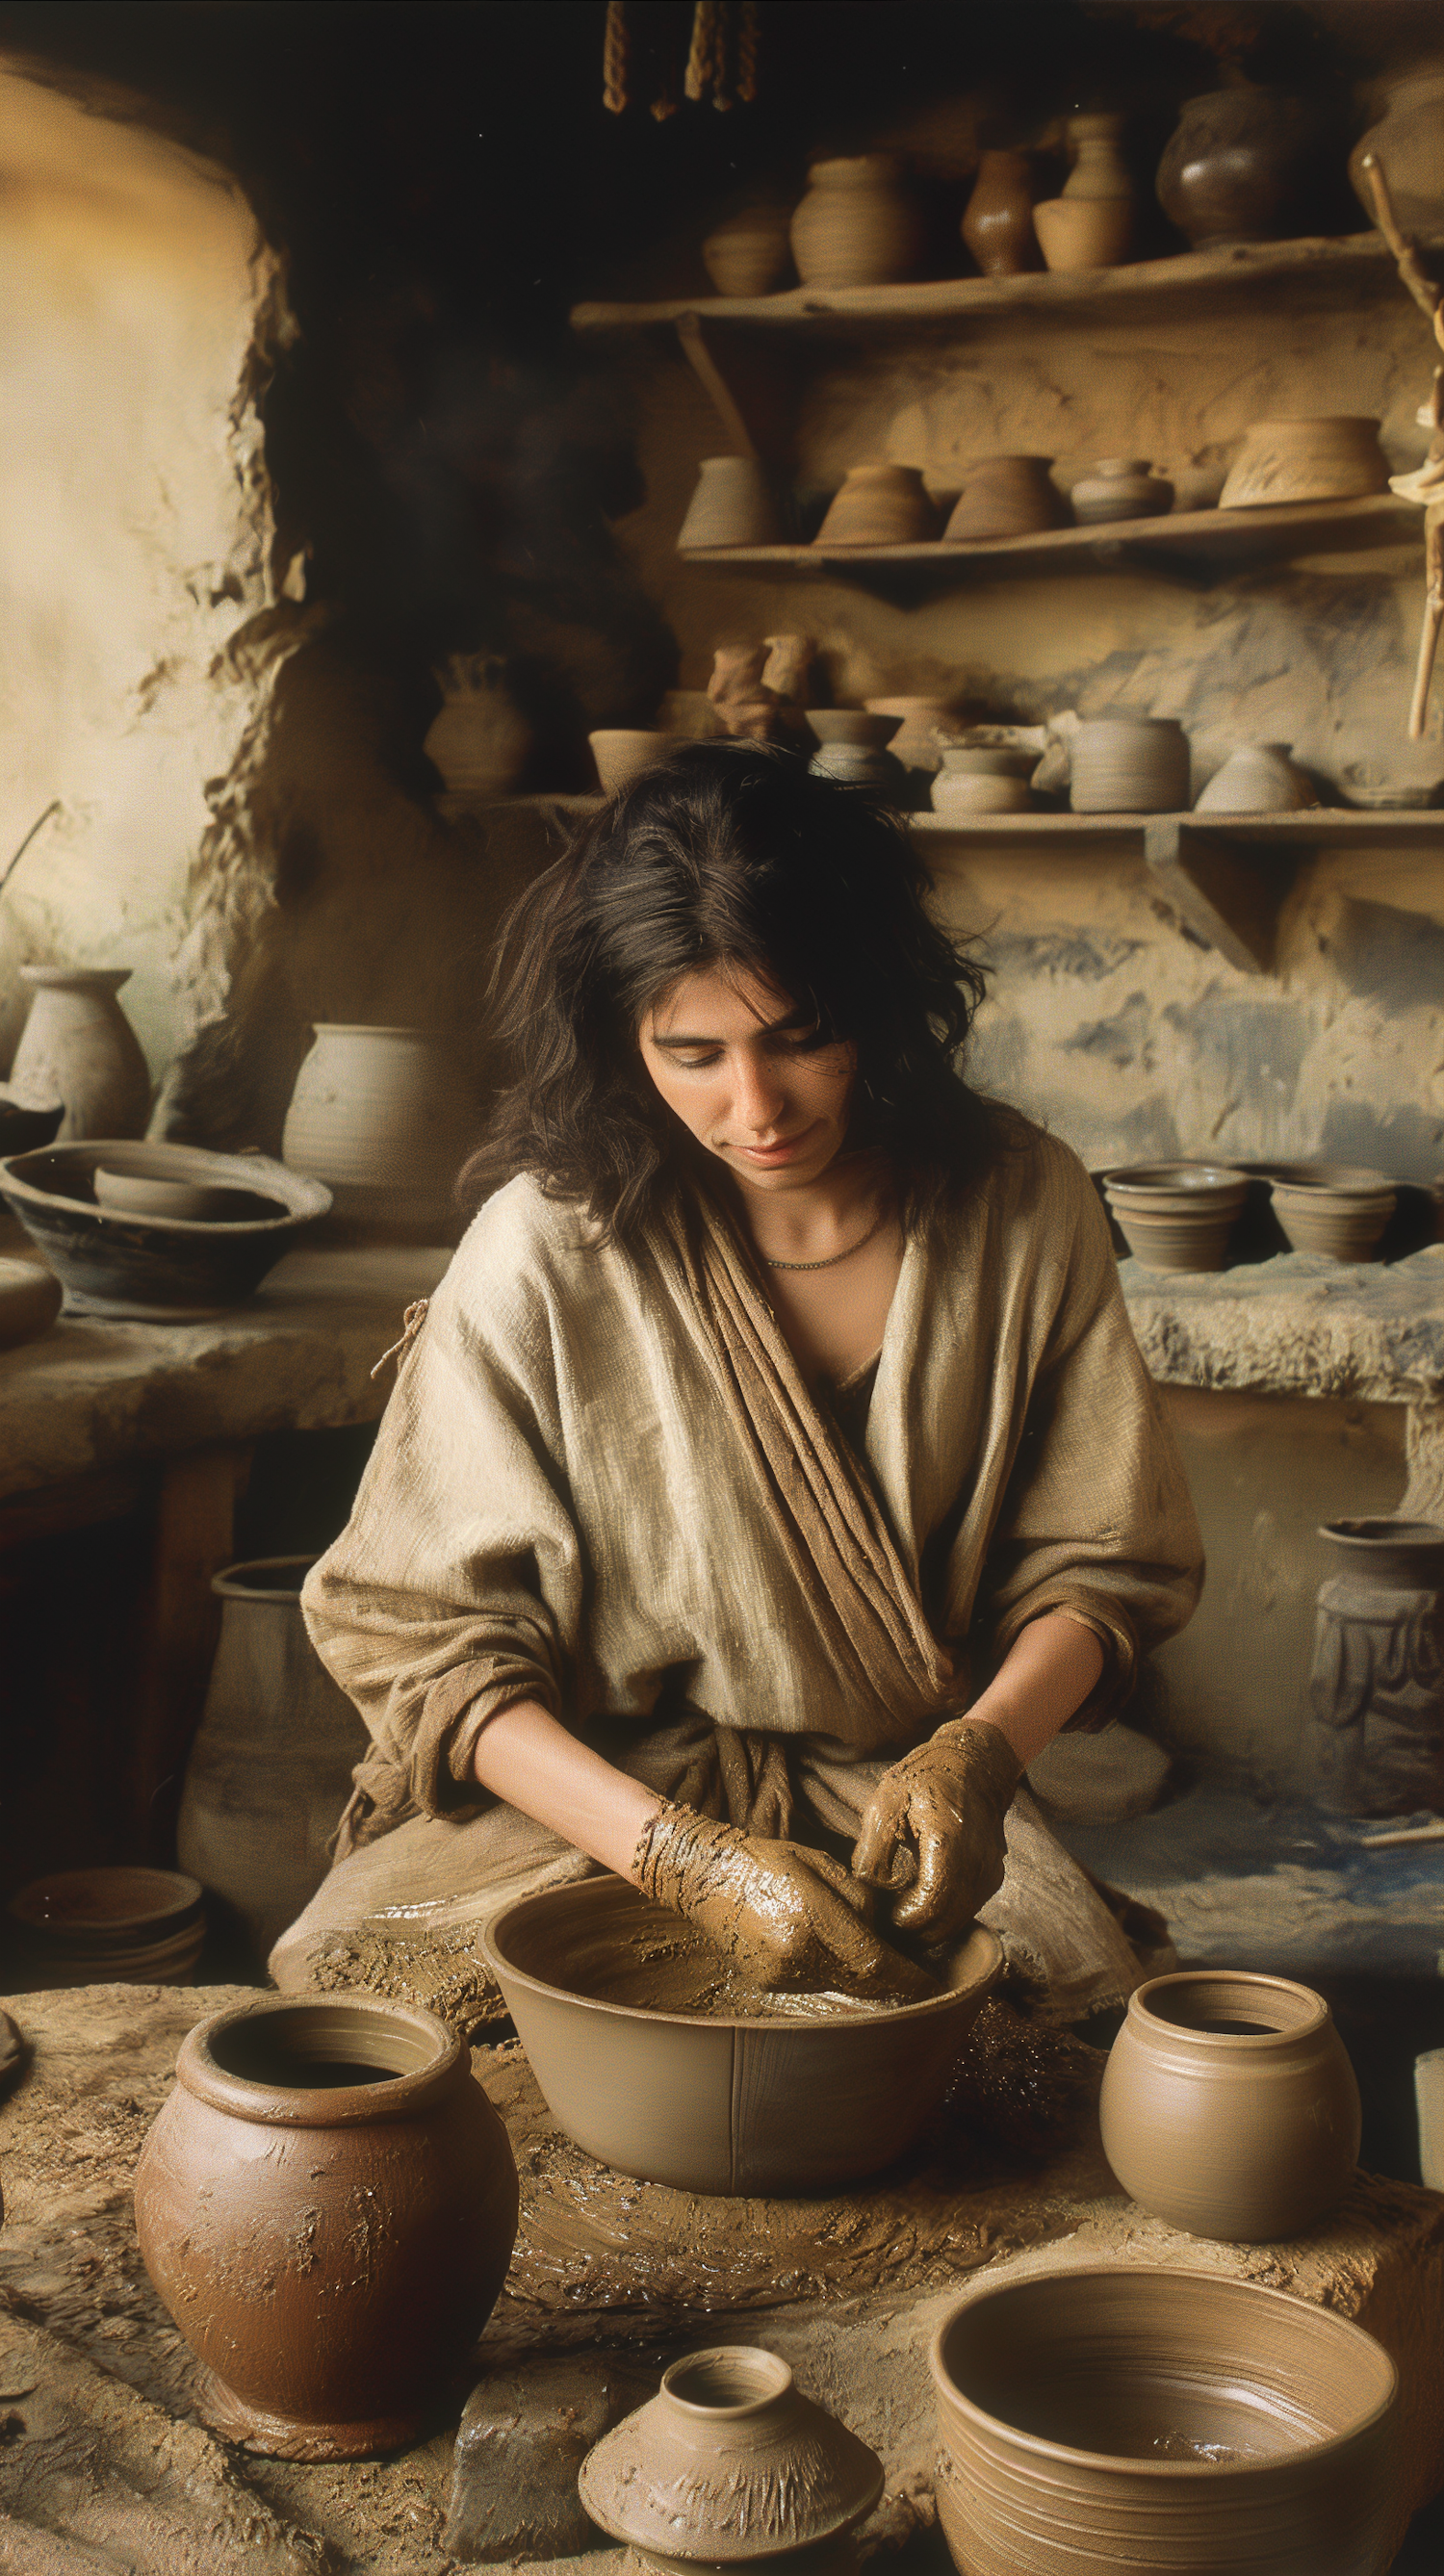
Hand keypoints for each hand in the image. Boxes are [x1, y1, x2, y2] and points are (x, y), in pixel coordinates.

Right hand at [632, 1805, 936, 2001]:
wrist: (704, 1877)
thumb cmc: (765, 1859)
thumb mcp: (819, 1863)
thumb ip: (858, 1898)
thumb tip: (884, 1929)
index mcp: (810, 1918)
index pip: (874, 1962)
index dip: (909, 1977)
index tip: (933, 1984)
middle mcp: (795, 1954)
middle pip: (861, 1982)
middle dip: (891, 1981)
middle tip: (916, 1976)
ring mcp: (779, 1973)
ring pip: (839, 1984)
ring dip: (860, 1974)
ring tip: (869, 1952)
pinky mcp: (768, 1981)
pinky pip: (815, 1981)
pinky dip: (831, 1970)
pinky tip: (828, 1948)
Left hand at [851, 1720, 1021, 1944]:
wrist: (974, 1763)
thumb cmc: (925, 1778)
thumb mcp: (885, 1802)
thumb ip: (873, 1849)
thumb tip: (868, 1889)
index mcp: (947, 1842)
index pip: (931, 1904)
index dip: (906, 1920)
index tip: (884, 1916)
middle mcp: (976, 1863)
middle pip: (947, 1922)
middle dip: (914, 1932)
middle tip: (886, 1924)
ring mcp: (988, 1872)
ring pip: (959, 1921)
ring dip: (930, 1928)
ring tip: (901, 1914)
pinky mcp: (991, 1877)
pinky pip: (968, 1910)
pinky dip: (945, 1917)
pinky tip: (922, 1904)